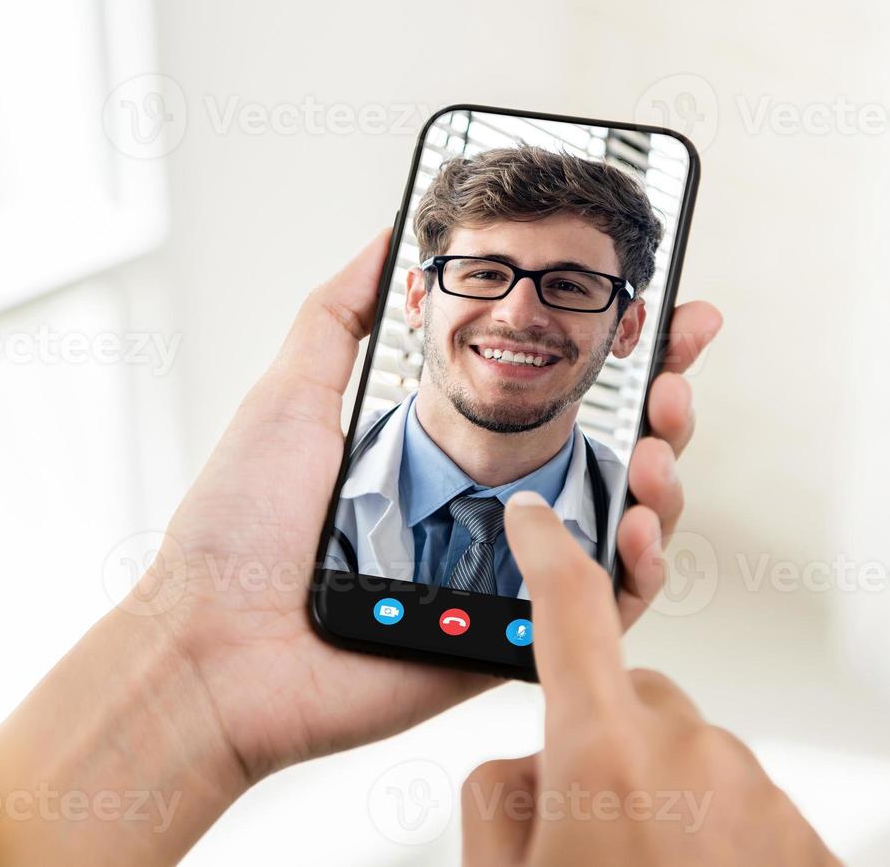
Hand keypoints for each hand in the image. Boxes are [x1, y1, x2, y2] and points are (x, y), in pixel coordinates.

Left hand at [153, 230, 723, 781]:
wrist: (215, 648)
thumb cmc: (236, 531)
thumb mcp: (289, 396)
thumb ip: (339, 316)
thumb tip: (385, 242)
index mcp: (442, 457)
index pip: (554, 402)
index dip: (619, 362)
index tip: (665, 315)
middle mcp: (484, 517)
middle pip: (607, 463)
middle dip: (664, 413)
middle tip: (674, 375)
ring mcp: (503, 583)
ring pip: (623, 534)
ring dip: (662, 484)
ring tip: (654, 446)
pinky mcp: (509, 646)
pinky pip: (599, 614)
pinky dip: (638, 572)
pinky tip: (635, 526)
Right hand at [459, 494, 836, 864]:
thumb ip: (501, 787)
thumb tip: (531, 764)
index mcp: (603, 750)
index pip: (571, 609)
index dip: (549, 549)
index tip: (537, 519)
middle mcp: (688, 755)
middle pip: (633, 697)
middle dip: (606, 734)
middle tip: (586, 807)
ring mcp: (753, 793)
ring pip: (686, 754)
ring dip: (656, 790)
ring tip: (633, 856)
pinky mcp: (800, 836)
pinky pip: (737, 800)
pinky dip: (707, 828)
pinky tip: (680, 866)